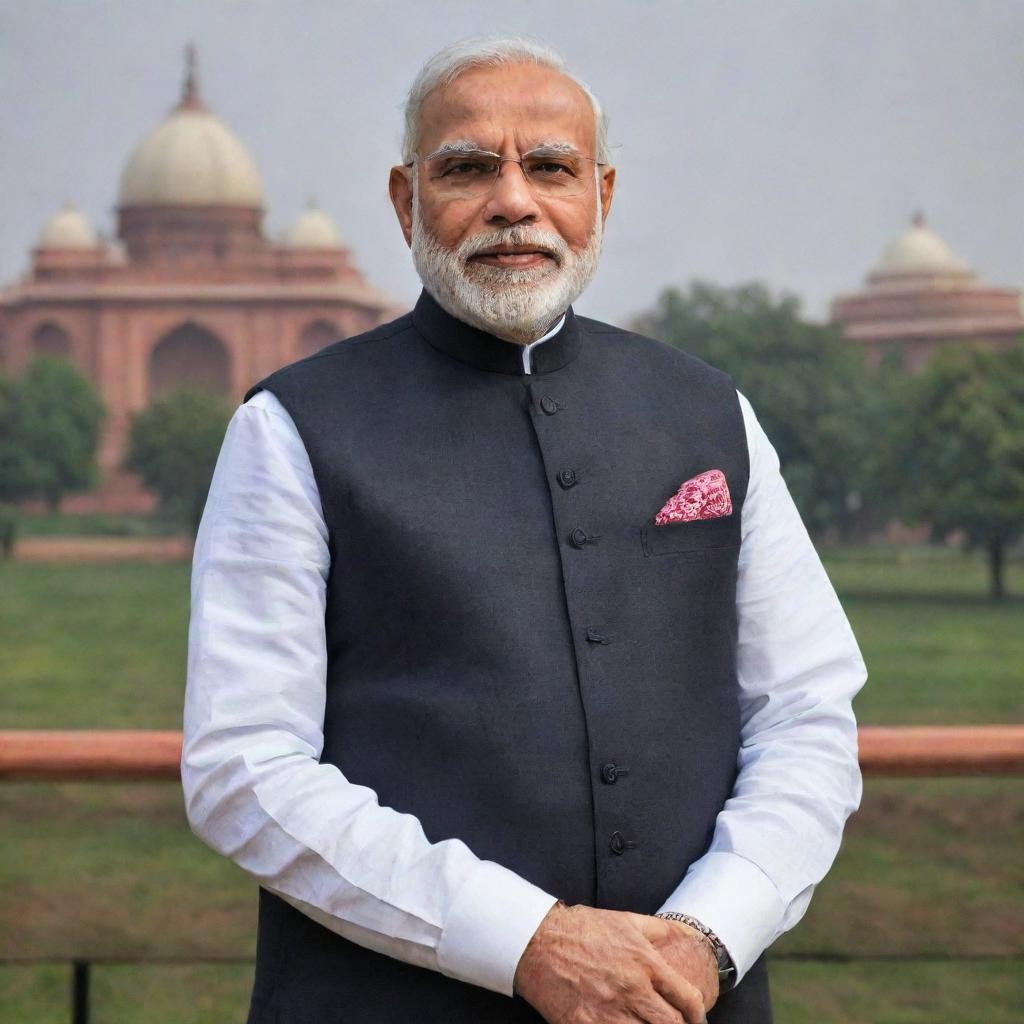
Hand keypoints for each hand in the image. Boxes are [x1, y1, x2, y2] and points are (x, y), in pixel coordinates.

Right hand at [513, 901, 708, 1022]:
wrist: (538, 941)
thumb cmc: (582, 928)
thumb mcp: (625, 920)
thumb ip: (658, 930)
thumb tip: (684, 934)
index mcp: (645, 963)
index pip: (687, 998)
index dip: (698, 1015)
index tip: (697, 1019)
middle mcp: (632, 990)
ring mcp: (609, 1012)